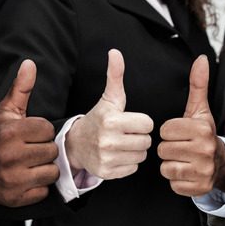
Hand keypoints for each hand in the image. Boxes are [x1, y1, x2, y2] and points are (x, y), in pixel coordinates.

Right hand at [0, 60, 58, 206]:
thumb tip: (30, 63)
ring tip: (29, 164)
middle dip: (44, 150)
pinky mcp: (15, 197)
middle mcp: (9, 156)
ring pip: (52, 172)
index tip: (28, 135)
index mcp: (9, 132)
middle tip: (29, 150)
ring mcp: (12, 179)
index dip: (41, 132)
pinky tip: (26, 179)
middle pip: (52, 151)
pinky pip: (44, 191)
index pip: (48, 130)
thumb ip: (21, 88)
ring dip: (44, 168)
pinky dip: (38, 187)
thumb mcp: (7, 111)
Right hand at [65, 49, 153, 178]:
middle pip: (146, 141)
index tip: (129, 121)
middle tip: (126, 133)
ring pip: (141, 156)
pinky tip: (117, 156)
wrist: (76, 143)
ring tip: (122, 144)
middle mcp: (108, 141)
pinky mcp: (106, 173)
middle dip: (139, 137)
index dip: (141, 122)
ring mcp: (106, 159)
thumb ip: (115, 76)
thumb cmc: (98, 119)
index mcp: (112, 121)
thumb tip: (115, 52)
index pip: (148, 124)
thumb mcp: (109, 98)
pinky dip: (127, 164)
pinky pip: (133, 169)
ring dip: (135, 151)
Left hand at [158, 55, 224, 196]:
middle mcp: (205, 150)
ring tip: (182, 159)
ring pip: (165, 168)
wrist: (221, 163)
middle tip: (180, 147)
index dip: (168, 132)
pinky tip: (185, 172)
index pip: (164, 130)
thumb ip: (198, 85)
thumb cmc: (203, 134)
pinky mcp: (199, 188)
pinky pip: (173, 184)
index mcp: (202, 129)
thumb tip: (201, 59)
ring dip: (170, 164)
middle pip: (163, 150)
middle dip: (167, 148)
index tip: (179, 133)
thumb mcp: (200, 110)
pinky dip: (175, 180)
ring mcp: (203, 171)